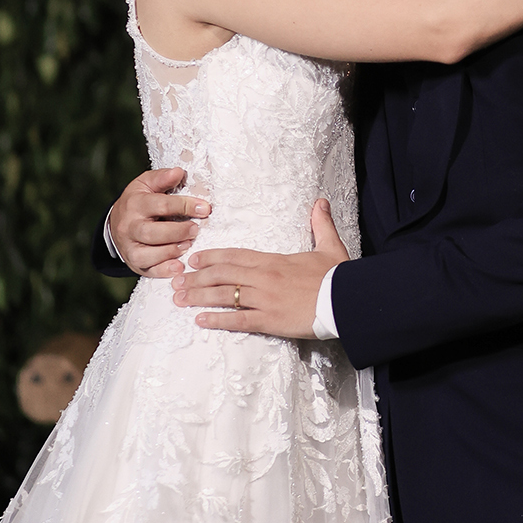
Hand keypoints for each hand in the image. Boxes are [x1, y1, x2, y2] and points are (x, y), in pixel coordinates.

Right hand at [108, 166, 209, 277]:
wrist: (117, 222)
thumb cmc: (139, 200)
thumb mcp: (146, 183)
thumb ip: (163, 178)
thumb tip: (179, 172)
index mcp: (135, 204)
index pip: (159, 205)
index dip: (184, 205)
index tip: (205, 208)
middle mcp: (129, 227)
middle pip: (151, 232)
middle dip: (177, 232)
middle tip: (196, 229)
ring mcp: (130, 247)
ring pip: (147, 254)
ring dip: (171, 251)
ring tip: (188, 244)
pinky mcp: (135, 263)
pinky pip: (148, 270)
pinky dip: (164, 271)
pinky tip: (179, 267)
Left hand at [172, 198, 349, 338]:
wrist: (346, 300)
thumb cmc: (338, 276)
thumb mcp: (330, 246)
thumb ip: (320, 224)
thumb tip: (320, 202)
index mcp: (274, 260)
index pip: (235, 255)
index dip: (212, 257)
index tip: (193, 259)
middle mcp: (264, 277)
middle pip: (222, 274)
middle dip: (197, 277)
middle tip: (176, 281)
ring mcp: (264, 299)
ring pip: (224, 295)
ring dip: (199, 296)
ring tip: (180, 299)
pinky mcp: (269, 320)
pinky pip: (237, 319)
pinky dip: (217, 320)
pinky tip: (201, 320)